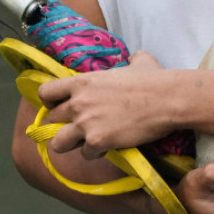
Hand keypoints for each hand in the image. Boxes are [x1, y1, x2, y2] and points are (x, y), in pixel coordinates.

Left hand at [40, 51, 174, 158]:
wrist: (167, 99)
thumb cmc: (155, 79)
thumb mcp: (139, 62)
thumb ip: (130, 60)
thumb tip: (136, 58)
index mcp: (82, 82)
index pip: (46, 92)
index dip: (51, 103)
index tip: (62, 108)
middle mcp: (78, 102)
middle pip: (52, 120)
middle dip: (64, 125)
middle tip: (81, 128)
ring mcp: (85, 123)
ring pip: (59, 143)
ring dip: (72, 144)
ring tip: (88, 143)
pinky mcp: (98, 141)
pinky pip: (85, 154)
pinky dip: (96, 154)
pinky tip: (108, 148)